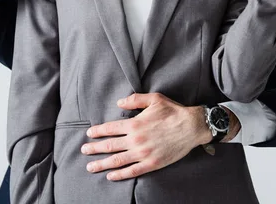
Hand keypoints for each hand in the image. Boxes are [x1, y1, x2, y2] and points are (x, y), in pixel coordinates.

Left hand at [81, 93, 214, 180]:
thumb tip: (119, 102)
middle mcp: (136, 140)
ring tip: (90, 166)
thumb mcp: (154, 99)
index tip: (89, 134)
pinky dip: (120, 174)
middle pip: (109, 145)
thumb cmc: (173, 111)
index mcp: (134, 124)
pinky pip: (132, 171)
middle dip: (94, 148)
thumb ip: (134, 99)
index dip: (98, 131)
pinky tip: (111, 176)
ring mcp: (143, 153)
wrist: (191, 127)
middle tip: (84, 151)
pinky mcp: (152, 163)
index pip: (110, 128)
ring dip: (102, 164)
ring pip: (117, 160)